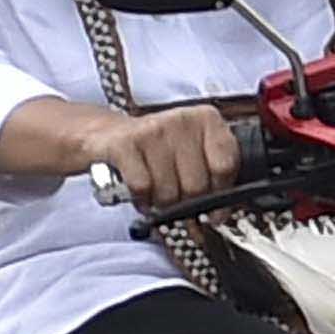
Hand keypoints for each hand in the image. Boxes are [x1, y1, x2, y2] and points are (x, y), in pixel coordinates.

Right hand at [80, 102, 239, 209]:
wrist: (109, 135)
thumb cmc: (159, 151)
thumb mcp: (193, 153)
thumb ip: (215, 177)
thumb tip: (221, 214)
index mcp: (207, 119)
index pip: (225, 166)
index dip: (220, 194)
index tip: (213, 208)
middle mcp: (182, 119)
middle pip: (197, 186)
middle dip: (186, 202)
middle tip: (176, 196)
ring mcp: (153, 129)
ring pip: (169, 192)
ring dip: (161, 203)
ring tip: (156, 191)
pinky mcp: (125, 143)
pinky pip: (142, 187)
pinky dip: (141, 200)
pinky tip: (141, 194)